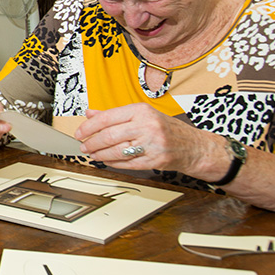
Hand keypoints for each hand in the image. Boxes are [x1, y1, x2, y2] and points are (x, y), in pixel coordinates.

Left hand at [76, 104, 219, 172]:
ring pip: (117, 151)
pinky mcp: (155, 161)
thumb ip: (115, 115)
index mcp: (141, 111)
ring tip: (92, 154)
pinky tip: (106, 161)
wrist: (194, 146)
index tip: (80, 133)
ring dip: (100, 154)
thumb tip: (90, 114)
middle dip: (92, 143)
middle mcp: (147, 126)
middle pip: (110, 136)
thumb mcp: (142, 115)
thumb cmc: (165, 128)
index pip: (107, 118)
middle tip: (83, 146)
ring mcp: (152, 144)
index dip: (89, 127)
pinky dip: (113, 163)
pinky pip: (127, 164)